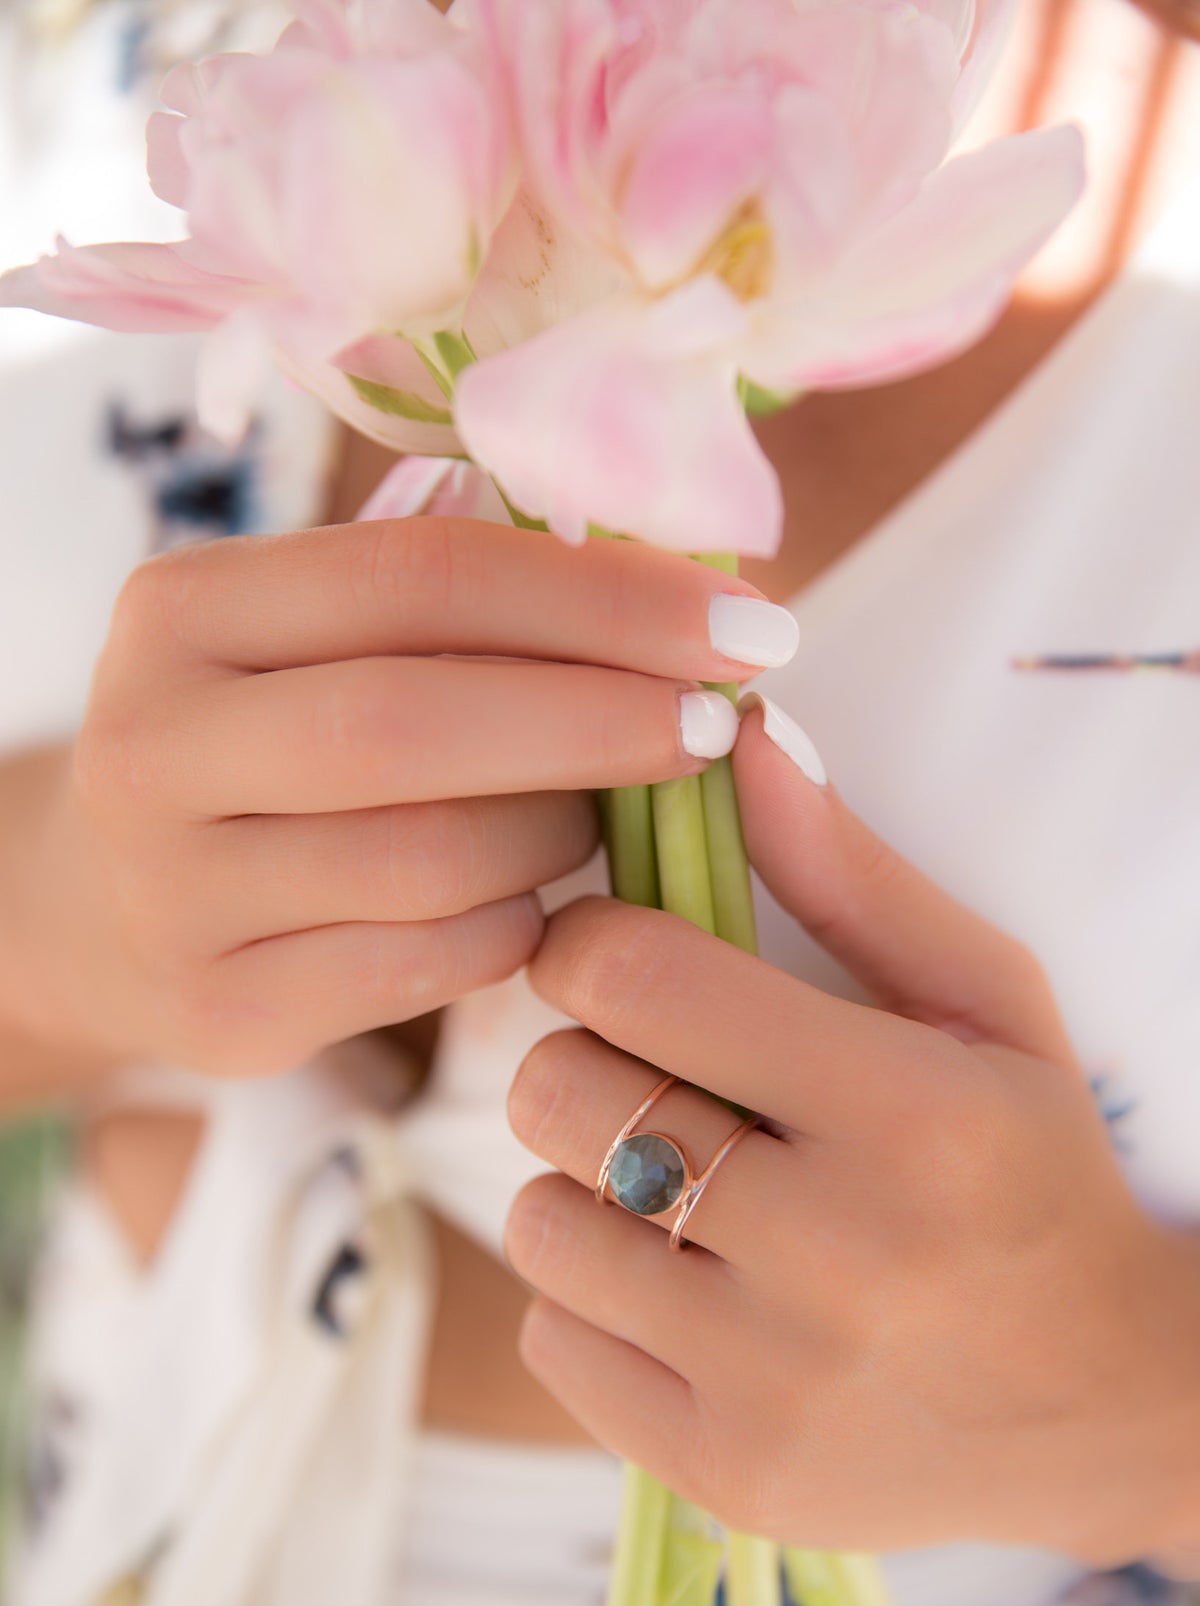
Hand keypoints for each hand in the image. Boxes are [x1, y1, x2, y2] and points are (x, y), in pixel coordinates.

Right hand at [2, 520, 788, 1075]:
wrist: (111, 904)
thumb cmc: (273, 742)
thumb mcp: (322, 643)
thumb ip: (470, 608)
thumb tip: (703, 596)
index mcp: (183, 609)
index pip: (419, 575)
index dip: (598, 598)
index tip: (740, 621)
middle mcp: (151, 745)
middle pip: (410, 721)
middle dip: (596, 719)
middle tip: (715, 726)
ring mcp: (175, 891)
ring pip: (430, 861)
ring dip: (558, 835)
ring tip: (596, 814)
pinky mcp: (224, 1012)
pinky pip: (427, 964)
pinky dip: (512, 926)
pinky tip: (528, 898)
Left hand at [505, 700, 1199, 1564]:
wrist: (1099, 1401)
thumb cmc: (1030, 1168)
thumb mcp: (984, 1001)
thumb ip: (851, 873)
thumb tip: (738, 740)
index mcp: (911, 1111)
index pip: (633, 977)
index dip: (592, 943)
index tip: (618, 954)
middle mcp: (841, 1256)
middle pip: (559, 1094)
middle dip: (582, 1060)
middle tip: (655, 1073)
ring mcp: (775, 1384)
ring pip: (538, 1220)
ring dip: (585, 1183)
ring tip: (679, 1185)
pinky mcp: (726, 1474)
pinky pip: (550, 1336)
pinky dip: (592, 1297)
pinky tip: (686, 1285)